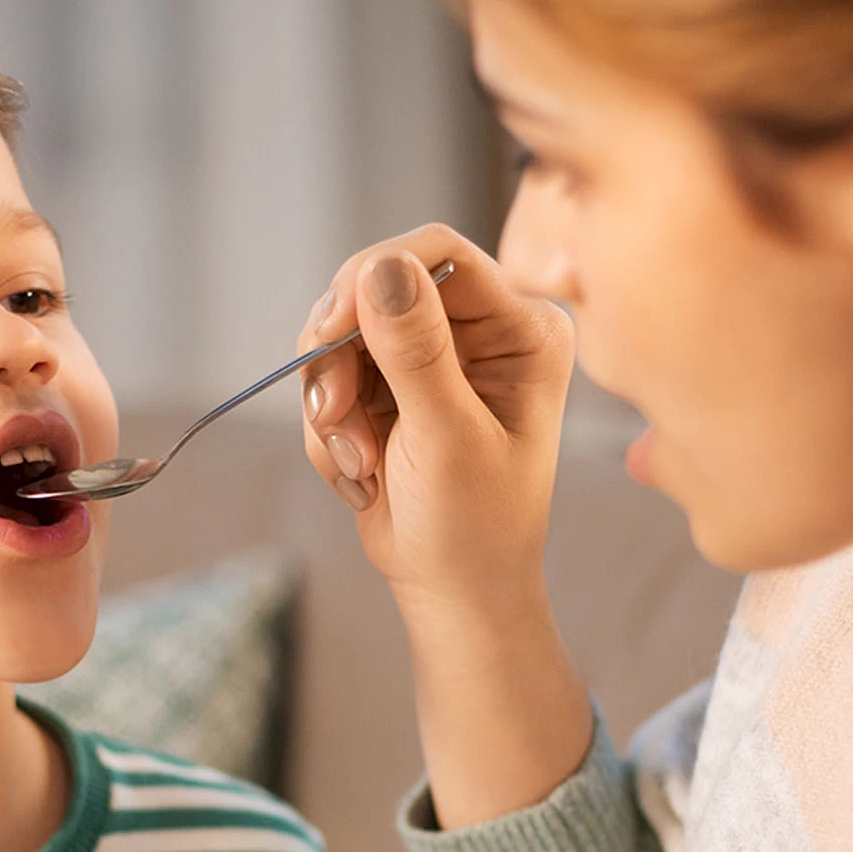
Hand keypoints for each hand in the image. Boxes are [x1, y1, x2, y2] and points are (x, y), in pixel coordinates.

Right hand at [298, 223, 574, 626]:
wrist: (454, 596)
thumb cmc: (474, 529)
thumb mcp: (447, 440)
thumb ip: (417, 352)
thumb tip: (381, 267)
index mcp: (522, 329)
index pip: (439, 255)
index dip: (374, 277)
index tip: (331, 326)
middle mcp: (479, 332)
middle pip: (376, 288)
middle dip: (340, 356)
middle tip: (333, 415)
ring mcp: (431, 360)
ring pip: (341, 337)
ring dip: (331, 403)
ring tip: (360, 464)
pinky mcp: (391, 392)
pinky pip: (330, 381)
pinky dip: (330, 431)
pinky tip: (363, 476)